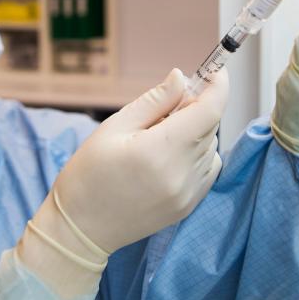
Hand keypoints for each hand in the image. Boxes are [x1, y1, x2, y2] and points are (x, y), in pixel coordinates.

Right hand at [42, 68, 226, 254]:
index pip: (209, 111)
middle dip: (196, 107)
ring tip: (159, 136)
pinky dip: (198, 153)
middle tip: (166, 106)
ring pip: (210, 146)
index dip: (218, 86)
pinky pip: (208, 168)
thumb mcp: (115, 126)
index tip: (216, 71)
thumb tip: (182, 77)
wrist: (80, 227)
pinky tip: (169, 154)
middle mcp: (181, 174)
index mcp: (160, 150)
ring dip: (196, 131)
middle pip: (210, 126)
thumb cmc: (89, 173)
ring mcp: (188, 194)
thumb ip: (154, 100)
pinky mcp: (189, 206)